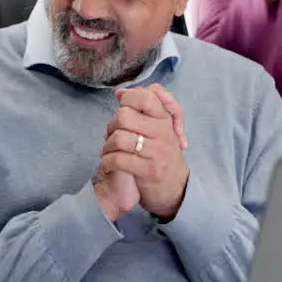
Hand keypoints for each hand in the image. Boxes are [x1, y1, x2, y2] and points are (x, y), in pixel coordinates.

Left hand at [99, 86, 189, 221]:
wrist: (174, 188)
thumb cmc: (161, 154)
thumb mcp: (160, 127)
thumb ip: (144, 107)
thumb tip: (120, 93)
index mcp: (165, 119)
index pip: (147, 96)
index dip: (129, 99)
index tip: (124, 109)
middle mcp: (164, 133)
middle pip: (124, 116)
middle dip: (112, 126)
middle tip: (112, 135)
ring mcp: (157, 152)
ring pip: (119, 138)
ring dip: (107, 146)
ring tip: (109, 151)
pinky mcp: (148, 171)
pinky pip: (118, 159)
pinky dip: (107, 162)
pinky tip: (108, 164)